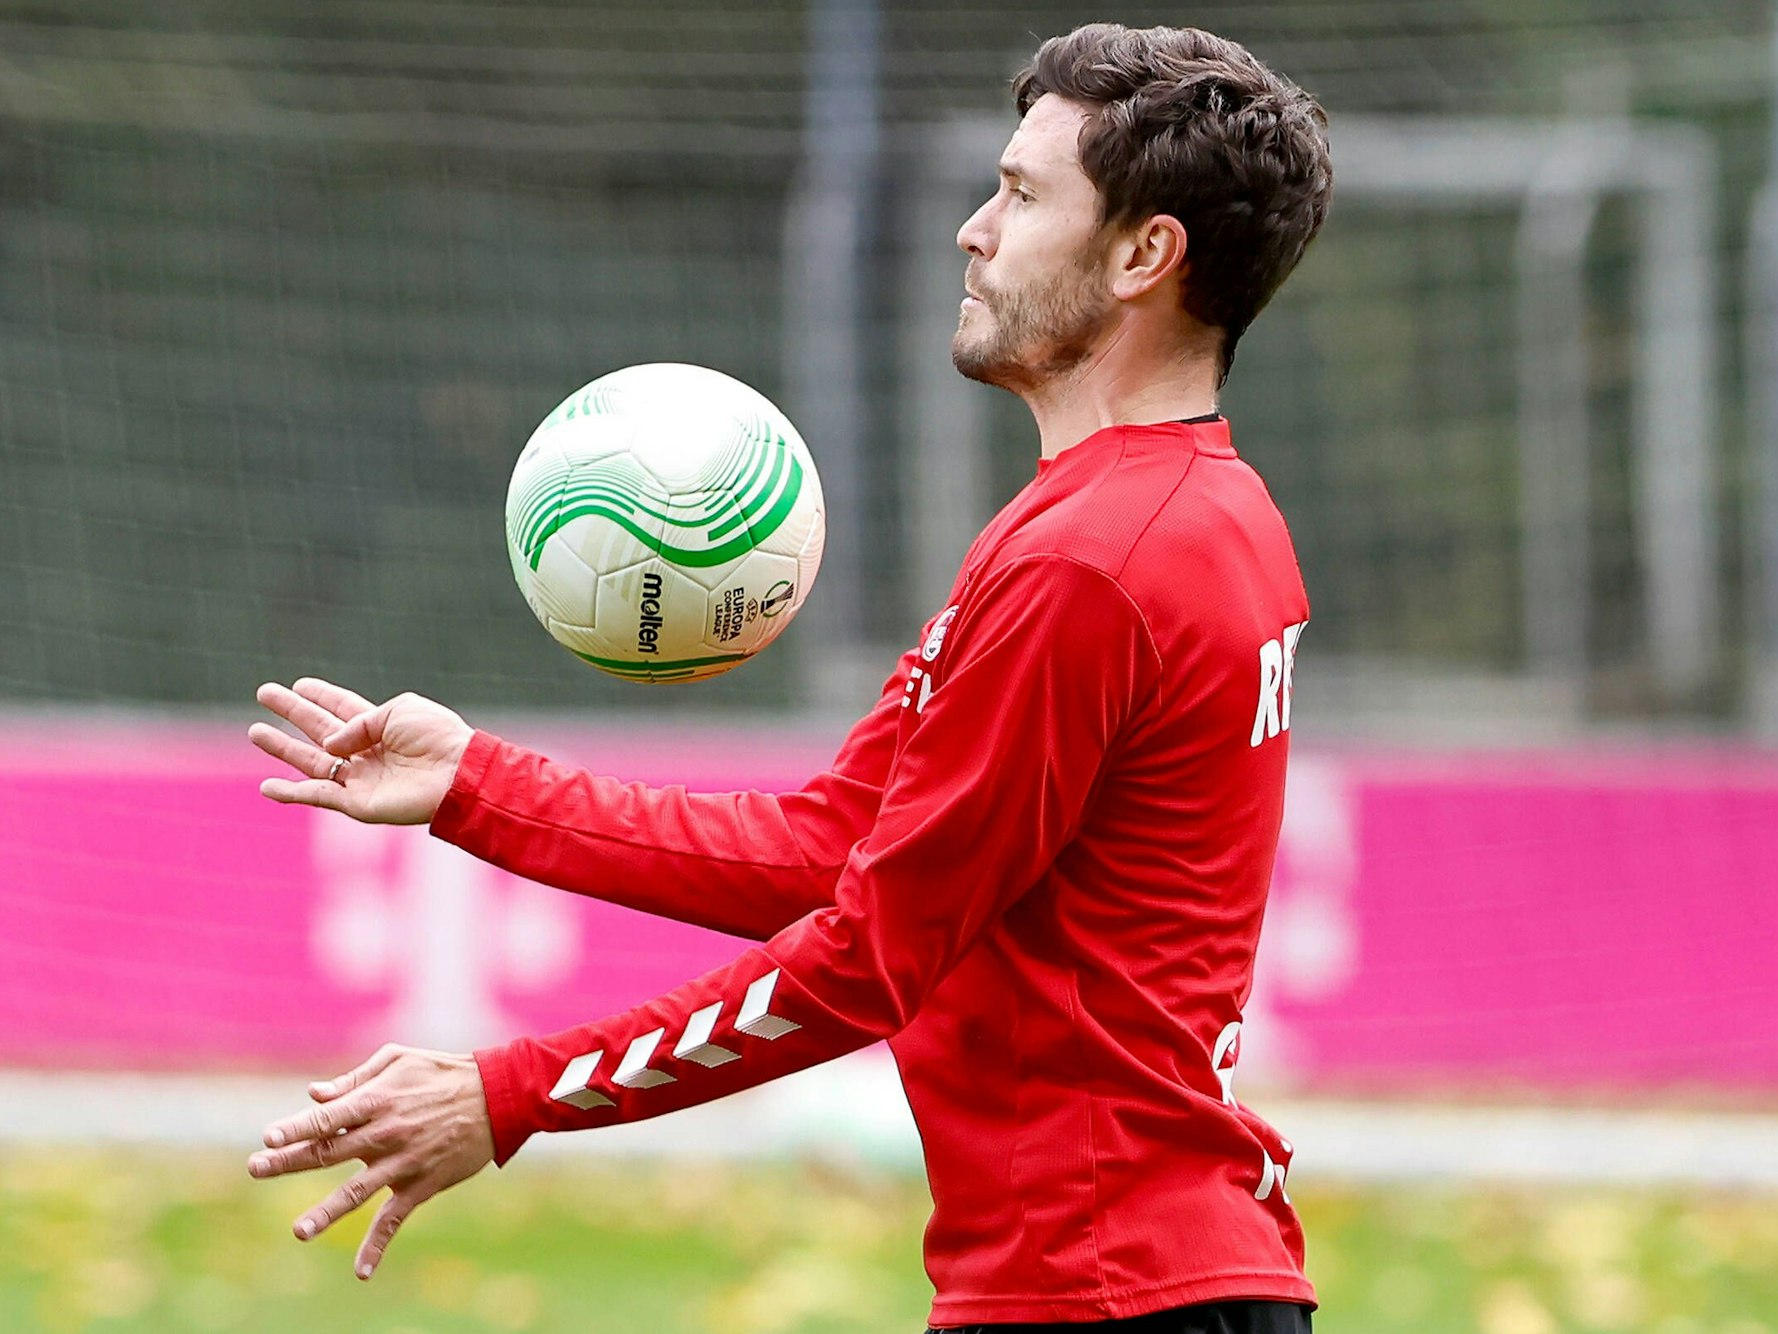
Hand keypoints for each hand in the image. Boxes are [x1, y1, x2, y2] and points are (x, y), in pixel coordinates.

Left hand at [247, 1044, 495, 1278]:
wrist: (497, 1097)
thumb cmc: (442, 1072)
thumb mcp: (400, 1059)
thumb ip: (355, 1078)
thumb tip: (313, 1096)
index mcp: (378, 1100)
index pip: (330, 1117)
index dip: (298, 1127)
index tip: (269, 1137)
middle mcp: (386, 1133)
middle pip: (329, 1152)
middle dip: (289, 1161)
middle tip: (255, 1168)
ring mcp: (403, 1162)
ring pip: (357, 1192)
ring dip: (326, 1212)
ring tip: (298, 1232)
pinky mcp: (422, 1185)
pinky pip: (395, 1219)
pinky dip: (378, 1246)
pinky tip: (362, 1272)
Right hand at [252, 678, 472, 824]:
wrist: (456, 773)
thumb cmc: (436, 737)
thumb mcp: (397, 710)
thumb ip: (357, 721)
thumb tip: (328, 743)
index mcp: (383, 725)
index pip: (344, 708)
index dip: (321, 696)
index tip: (299, 684)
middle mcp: (368, 751)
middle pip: (321, 730)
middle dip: (292, 713)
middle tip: (264, 693)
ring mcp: (361, 778)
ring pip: (312, 762)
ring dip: (283, 748)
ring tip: (255, 731)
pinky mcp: (358, 803)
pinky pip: (318, 796)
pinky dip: (291, 793)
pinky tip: (267, 786)